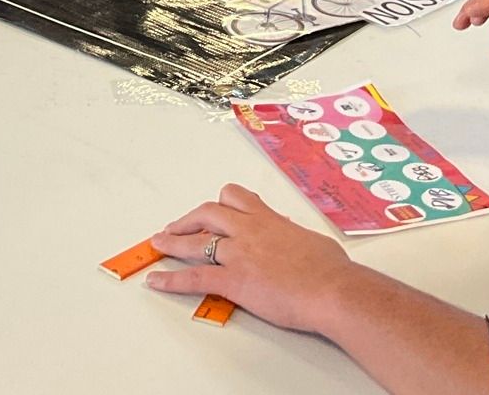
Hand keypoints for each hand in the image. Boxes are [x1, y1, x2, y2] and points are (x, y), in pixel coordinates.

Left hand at [148, 184, 351, 334]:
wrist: (332, 289)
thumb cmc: (331, 270)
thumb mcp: (312, 241)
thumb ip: (295, 236)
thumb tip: (293, 236)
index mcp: (269, 220)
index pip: (237, 198)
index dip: (220, 203)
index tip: (212, 210)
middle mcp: (249, 231)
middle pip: (208, 213)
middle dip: (188, 220)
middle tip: (176, 227)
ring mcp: (238, 254)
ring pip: (195, 241)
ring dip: (172, 242)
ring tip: (158, 244)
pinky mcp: (233, 281)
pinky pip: (194, 277)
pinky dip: (171, 280)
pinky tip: (156, 281)